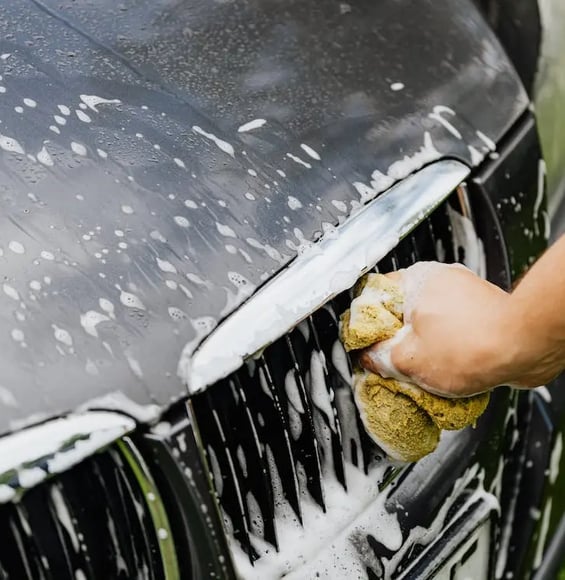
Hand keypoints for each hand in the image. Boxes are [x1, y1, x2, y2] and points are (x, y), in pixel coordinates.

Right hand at [359, 262, 514, 396]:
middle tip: (393, 361)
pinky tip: (447, 367)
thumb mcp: (408, 360)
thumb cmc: (473, 346)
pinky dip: (446, 346)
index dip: (365, 323)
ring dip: (423, 345)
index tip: (366, 344)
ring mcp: (463, 293)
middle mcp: (439, 280)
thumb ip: (379, 357)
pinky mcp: (481, 310)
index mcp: (415, 280)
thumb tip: (369, 357)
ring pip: (428, 321)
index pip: (374, 295)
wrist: (527, 348)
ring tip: (423, 369)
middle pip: (402, 310)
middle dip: (396, 338)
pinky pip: (452, 328)